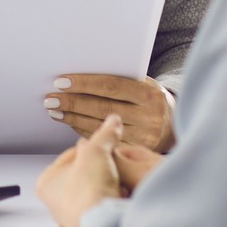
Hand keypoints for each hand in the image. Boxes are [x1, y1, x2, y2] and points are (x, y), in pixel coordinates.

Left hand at [37, 114, 127, 226]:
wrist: (102, 224)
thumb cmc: (88, 190)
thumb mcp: (97, 150)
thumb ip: (106, 134)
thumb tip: (113, 120)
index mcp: (46, 181)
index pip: (73, 156)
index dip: (93, 150)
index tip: (104, 150)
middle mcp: (54, 201)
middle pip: (85, 175)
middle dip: (103, 172)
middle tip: (113, 170)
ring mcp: (71, 216)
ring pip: (96, 192)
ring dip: (109, 188)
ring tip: (118, 187)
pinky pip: (103, 209)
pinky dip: (112, 203)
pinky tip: (119, 200)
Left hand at [46, 73, 173, 150]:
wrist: (175, 124)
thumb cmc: (151, 99)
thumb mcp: (144, 84)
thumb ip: (121, 80)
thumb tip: (82, 73)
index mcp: (150, 94)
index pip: (111, 86)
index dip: (84, 83)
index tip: (62, 81)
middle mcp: (148, 117)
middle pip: (102, 108)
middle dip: (73, 102)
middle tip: (51, 98)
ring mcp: (143, 138)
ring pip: (100, 127)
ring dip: (73, 118)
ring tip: (55, 110)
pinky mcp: (135, 152)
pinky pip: (103, 142)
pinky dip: (84, 131)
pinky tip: (71, 122)